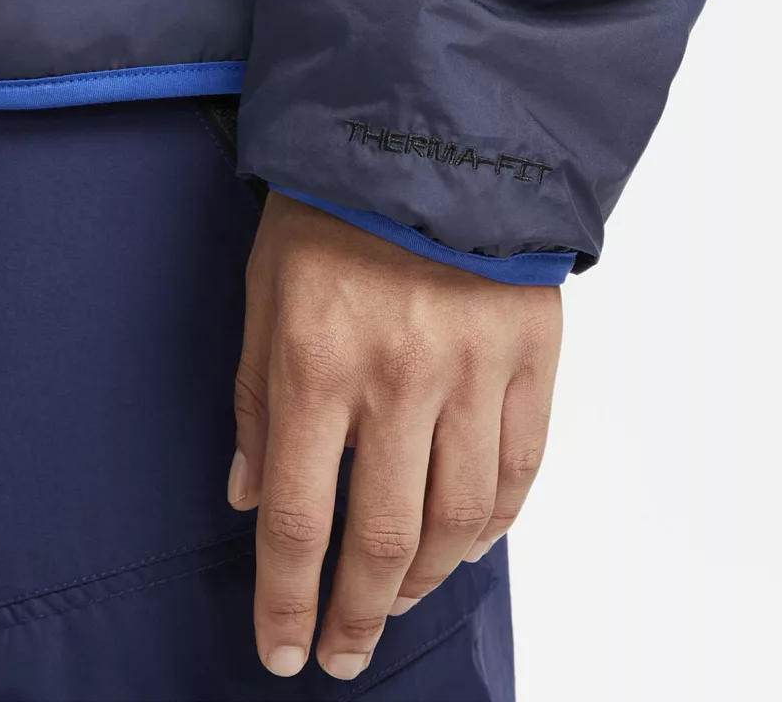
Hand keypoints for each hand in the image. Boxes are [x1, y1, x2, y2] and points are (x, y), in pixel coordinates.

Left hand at [228, 191, 561, 679]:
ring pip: (462, 518)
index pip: (299, 519)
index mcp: (319, 362)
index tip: (283, 649)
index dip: (287, 602)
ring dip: (427, 578)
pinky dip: (497, 522)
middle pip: (383, 537)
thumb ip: (257, 402)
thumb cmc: (335, 208)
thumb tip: (250, 496)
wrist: (427, 132)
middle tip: (347, 649)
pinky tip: (470, 543)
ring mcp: (475, 368)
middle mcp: (401, 377)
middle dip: (359, 614)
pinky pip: (522, 464)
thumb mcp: (265, 293)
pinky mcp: (531, 353)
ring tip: (400, 597)